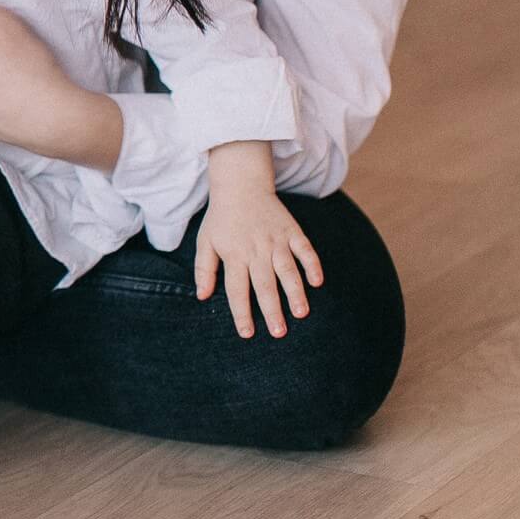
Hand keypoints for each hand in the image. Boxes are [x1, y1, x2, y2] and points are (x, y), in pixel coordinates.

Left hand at [194, 191, 324, 338]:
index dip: (242, 313)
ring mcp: (276, 240)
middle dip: (272, 310)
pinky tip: (318, 282)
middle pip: (264, 285)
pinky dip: (312, 265)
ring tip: (301, 313)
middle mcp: (256, 250)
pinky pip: (305, 250)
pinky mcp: (292, 231)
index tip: (247, 333)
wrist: (240, 185)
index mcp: (234, 255)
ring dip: (295, 292)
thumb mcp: (204, 242)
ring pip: (287, 270)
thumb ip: (203, 269)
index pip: (237, 290)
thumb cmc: (221, 219)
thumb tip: (202, 296)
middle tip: (279, 333)